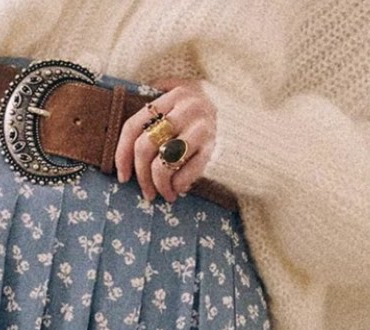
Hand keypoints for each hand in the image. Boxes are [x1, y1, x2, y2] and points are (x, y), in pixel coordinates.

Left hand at [114, 76, 217, 203]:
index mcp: (174, 94)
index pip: (134, 125)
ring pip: (162, 164)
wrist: (248, 128)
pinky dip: (178, 186)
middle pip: (145, 147)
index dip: (122, 154)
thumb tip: (131, 116)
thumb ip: (162, 97)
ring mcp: (202, 128)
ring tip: (164, 194)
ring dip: (159, 186)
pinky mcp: (214, 148)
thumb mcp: (187, 95)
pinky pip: (184, 175)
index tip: (122, 176)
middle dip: (141, 176)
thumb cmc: (207, 117)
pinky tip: (179, 189)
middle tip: (146, 192)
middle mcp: (187, 107)